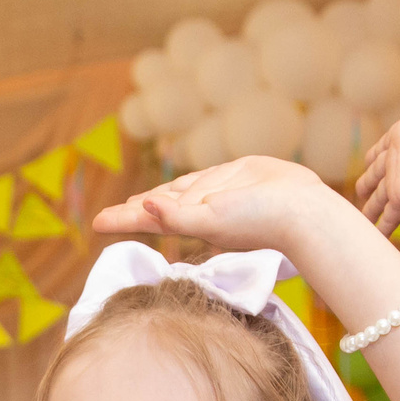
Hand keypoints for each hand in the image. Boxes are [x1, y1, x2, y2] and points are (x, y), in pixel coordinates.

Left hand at [92, 156, 333, 250]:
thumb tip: (145, 208)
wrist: (303, 212)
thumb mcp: (212, 220)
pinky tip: (180, 191)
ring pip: (180, 192)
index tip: (97, 223)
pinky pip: (207, 178)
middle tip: (110, 216)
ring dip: (158, 198)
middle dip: (134, 210)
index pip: (147, 218)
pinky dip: (189, 185)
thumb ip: (178, 217)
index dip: (121, 219)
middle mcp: (200, 209)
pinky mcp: (238, 178)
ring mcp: (218, 194)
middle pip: (158, 206)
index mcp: (189, 221)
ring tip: (136, 205)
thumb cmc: (258, 221)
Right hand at [356, 42, 399, 233]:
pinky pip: (388, 214)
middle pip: (374, 176)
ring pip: (376, 198)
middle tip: (354, 198)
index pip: (380, 150)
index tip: (365, 165)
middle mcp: (399, 160)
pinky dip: (379, 228)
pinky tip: (370, 242)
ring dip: (366, 211)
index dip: (371, 157)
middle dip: (364, 187)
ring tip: (354, 224)